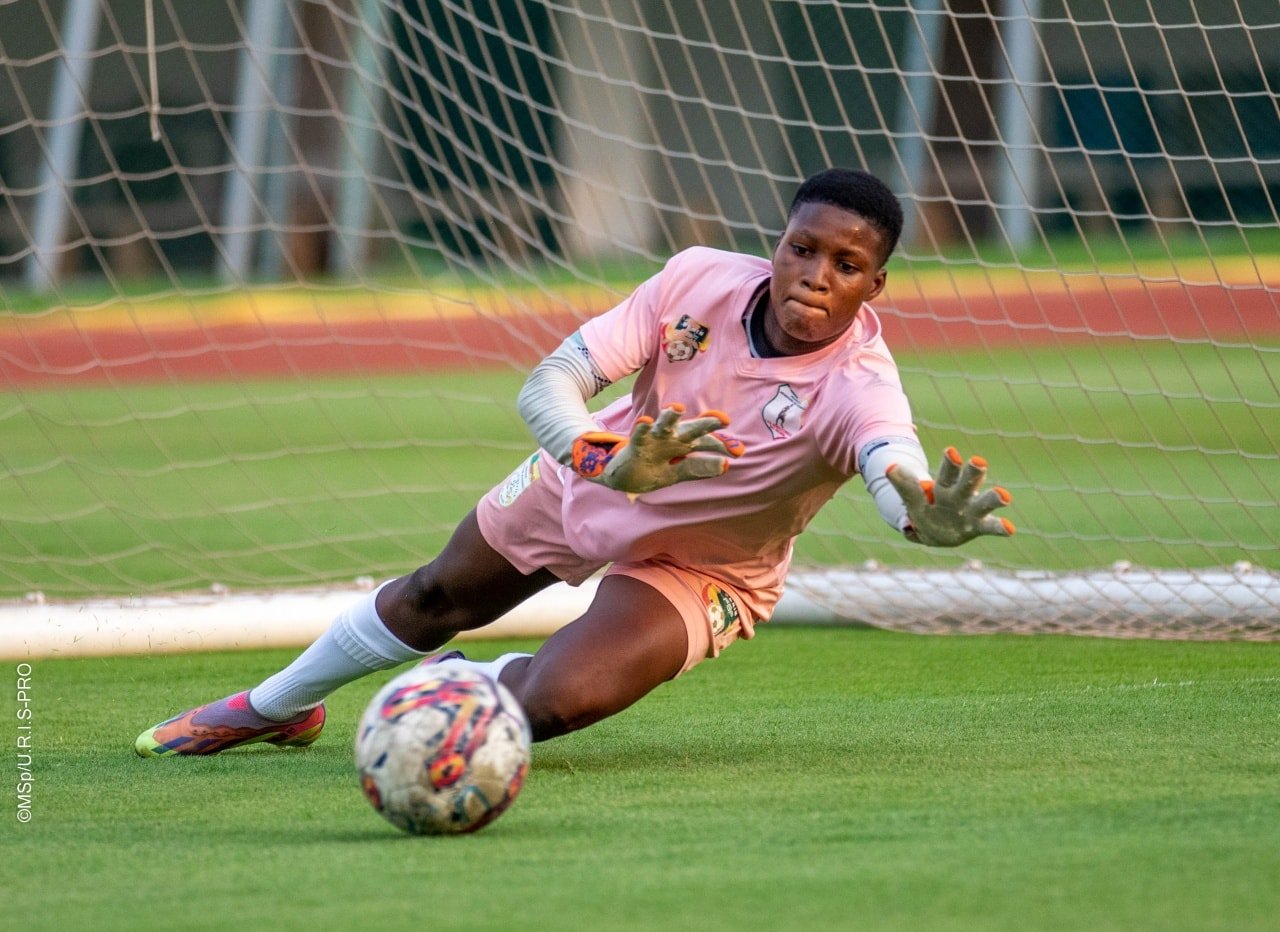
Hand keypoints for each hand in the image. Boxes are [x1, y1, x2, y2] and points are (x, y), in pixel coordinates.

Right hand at [571, 404, 745, 494]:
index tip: (738, 452)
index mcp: (683, 445)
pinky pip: (638, 435)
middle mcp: (671, 438)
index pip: (706, 442)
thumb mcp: (678, 473)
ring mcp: (653, 440)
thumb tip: (727, 465)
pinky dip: (641, 428)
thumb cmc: (654, 468)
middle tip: (722, 419)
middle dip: (706, 424)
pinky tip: (645, 422)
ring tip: (677, 407)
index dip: (721, 445)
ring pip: (664, 425)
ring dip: (670, 416)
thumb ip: (699, 468)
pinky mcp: (635, 445)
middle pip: (691, 429)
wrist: (623, 476)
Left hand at [886, 447, 1014, 546]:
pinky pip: (991, 527)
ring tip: (1004, 495)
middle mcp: (962, 494)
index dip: (949, 463)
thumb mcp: (914, 499)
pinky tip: (1010, 529)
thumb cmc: (927, 508)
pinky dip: (1000, 528)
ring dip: (994, 498)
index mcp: (945, 485)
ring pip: (985, 502)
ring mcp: (972, 510)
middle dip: (973, 473)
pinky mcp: (978, 526)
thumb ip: (905, 486)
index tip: (951, 451)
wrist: (937, 529)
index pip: (947, 472)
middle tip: (978, 462)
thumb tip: (888, 467)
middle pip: (968, 482)